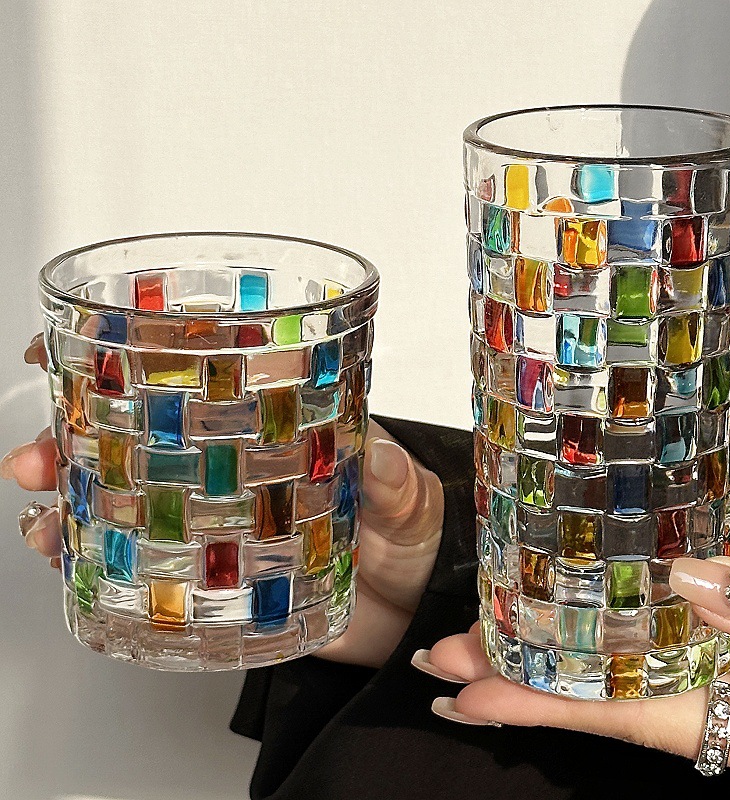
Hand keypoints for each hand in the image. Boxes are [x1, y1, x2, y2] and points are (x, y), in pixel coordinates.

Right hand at [3, 335, 443, 668]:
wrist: (410, 607)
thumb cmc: (408, 536)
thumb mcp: (409, 496)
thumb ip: (394, 477)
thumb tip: (377, 458)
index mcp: (284, 423)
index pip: (205, 371)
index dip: (139, 353)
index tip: (81, 342)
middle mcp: (241, 463)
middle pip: (144, 430)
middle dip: (78, 434)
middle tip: (43, 451)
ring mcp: (223, 515)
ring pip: (129, 490)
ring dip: (74, 495)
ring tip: (46, 513)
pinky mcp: (219, 570)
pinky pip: (148, 557)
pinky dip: (102, 555)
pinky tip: (76, 555)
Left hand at [419, 556, 729, 793]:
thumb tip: (688, 578)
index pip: (612, 715)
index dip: (534, 708)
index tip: (463, 693)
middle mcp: (724, 717)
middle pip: (599, 698)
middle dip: (520, 680)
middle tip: (444, 654)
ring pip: (625, 676)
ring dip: (558, 656)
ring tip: (492, 632)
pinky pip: (669, 657)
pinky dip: (618, 641)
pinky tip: (589, 622)